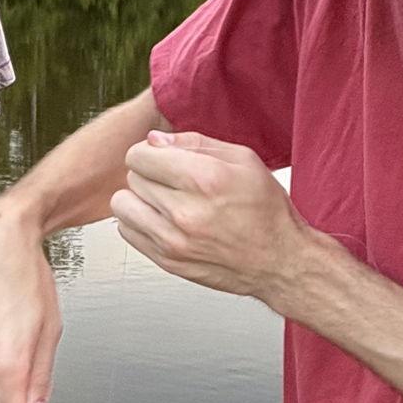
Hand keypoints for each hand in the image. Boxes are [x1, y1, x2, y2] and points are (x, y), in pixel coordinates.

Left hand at [112, 131, 309, 302]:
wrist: (279, 260)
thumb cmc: (266, 210)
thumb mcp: (243, 160)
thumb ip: (195, 143)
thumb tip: (155, 140)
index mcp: (204, 179)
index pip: (140, 155)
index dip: (149, 152)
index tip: (162, 158)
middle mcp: (185, 212)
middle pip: (132, 178)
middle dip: (148, 174)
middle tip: (172, 181)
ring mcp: (174, 241)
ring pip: (122, 205)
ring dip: (138, 198)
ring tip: (162, 200)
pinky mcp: (168, 262)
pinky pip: (127, 232)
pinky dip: (139, 222)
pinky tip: (162, 220)